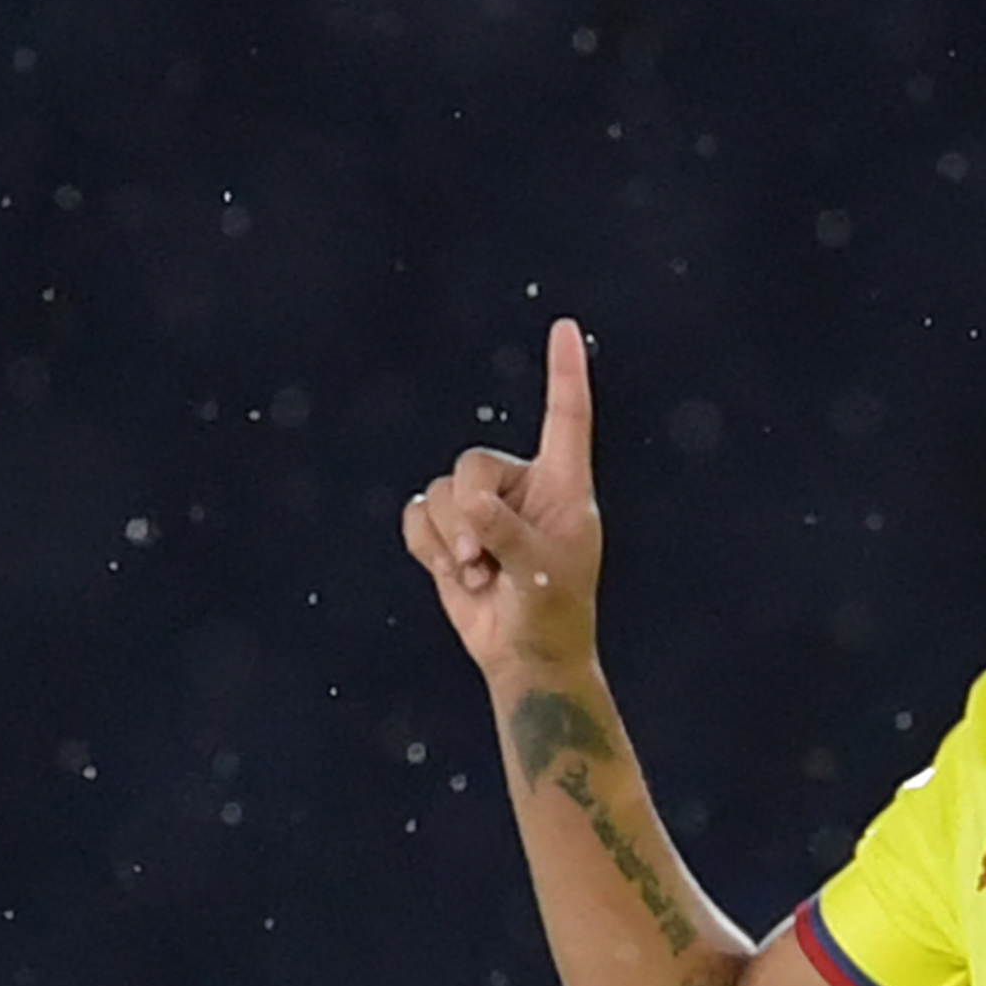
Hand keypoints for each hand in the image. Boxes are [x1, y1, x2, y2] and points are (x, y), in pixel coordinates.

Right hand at [403, 319, 602, 679]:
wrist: (524, 656)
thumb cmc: (553, 612)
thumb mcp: (541, 572)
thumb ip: (507, 533)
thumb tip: (468, 507)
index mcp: (564, 485)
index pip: (566, 417)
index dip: (565, 372)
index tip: (567, 328)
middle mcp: (522, 486)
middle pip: (473, 464)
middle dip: (470, 515)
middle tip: (486, 562)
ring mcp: (483, 508)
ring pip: (441, 492)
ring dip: (451, 542)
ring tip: (481, 576)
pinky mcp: (450, 531)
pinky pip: (418, 515)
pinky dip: (427, 548)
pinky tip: (457, 575)